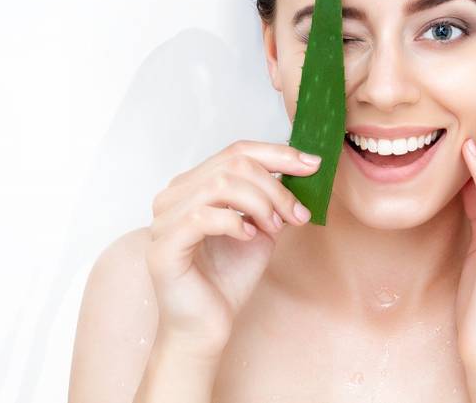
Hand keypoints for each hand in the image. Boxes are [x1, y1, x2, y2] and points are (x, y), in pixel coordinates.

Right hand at [146, 140, 317, 355]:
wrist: (208, 325)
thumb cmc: (229, 277)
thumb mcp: (262, 226)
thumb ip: (272, 197)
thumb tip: (302, 168)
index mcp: (194, 185)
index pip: (237, 151)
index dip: (279, 154)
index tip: (313, 165)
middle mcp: (173, 195)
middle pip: (234, 164)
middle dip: (275, 186)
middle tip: (295, 214)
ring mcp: (163, 219)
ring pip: (220, 185)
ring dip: (260, 204)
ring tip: (274, 228)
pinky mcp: (163, 246)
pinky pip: (201, 216)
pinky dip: (234, 222)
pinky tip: (249, 236)